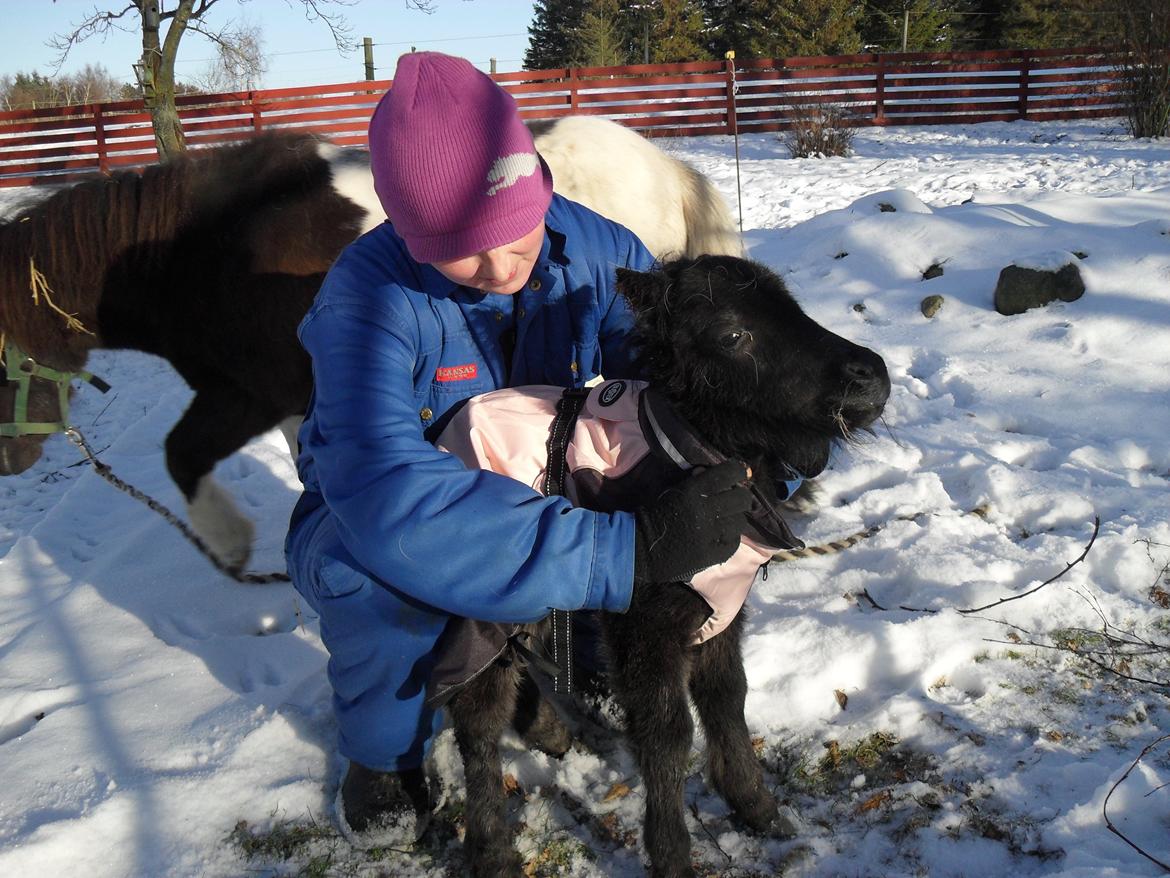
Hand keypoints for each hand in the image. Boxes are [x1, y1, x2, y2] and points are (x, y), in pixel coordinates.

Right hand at [633, 460, 751, 583]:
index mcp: (692, 491)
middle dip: (739, 496)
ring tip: (726, 520)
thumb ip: (694, 480)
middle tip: (733, 499)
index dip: (738, 471)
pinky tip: (722, 536)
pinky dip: (730, 538)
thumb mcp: (672, 490)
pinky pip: (733, 543)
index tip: (738, 473)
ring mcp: (710, 535)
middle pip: (741, 498)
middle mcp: (705, 511)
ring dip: (734, 518)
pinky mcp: (711, 555)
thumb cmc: (655, 513)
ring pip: (739, 522)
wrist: (640, 546)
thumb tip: (709, 471)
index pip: (729, 474)